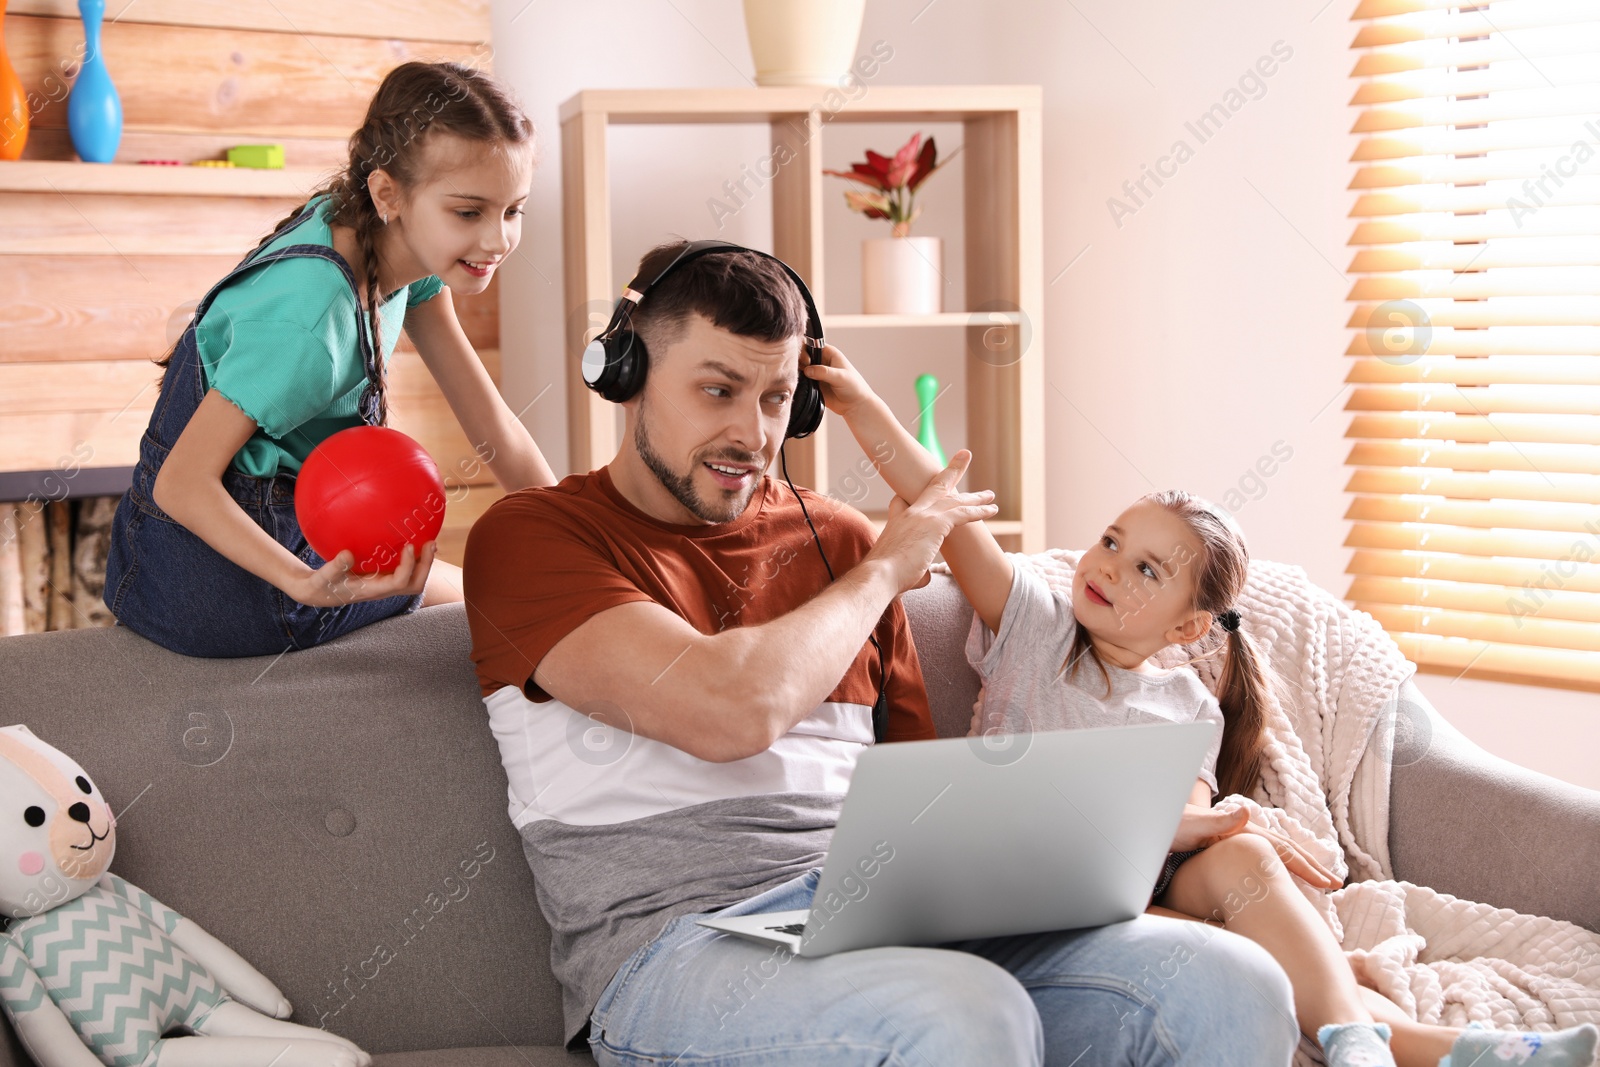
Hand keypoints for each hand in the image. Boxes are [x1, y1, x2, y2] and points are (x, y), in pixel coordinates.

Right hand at [287, 541, 435, 607]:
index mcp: (372, 590)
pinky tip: (412, 539)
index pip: (399, 582)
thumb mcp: (322, 577)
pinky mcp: (382, 577)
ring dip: (423, 562)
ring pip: (412, 579)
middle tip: (431, 543)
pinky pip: (403, 569)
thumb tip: (347, 554)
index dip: (408, 566)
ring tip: (429, 541)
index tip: (408, 545)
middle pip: (414, 585)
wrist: (317, 592)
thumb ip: (334, 568)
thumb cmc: (320, 585)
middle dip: (426, 566)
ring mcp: (384, 584)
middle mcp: (383, 589)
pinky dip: (412, 558)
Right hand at [801, 343, 877, 420]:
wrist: (855, 405)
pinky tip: (802, 386)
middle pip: (803, 355)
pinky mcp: (813, 384)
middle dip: (800, 361)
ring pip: (801, 368)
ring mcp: (816, 373)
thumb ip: (824, 372)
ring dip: (799, 372)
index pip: (812, 344)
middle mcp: (821, 361)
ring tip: (804, 379)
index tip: (807, 361)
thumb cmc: (854, 387)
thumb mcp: (840, 377)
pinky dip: (799, 382)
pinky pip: (802, 380)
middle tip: (805, 370)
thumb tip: (807, 370)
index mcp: (829, 353)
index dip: (806, 350)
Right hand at [865, 450, 996, 593]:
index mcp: (896, 522)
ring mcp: (922, 515)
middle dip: (951, 471)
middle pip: (933, 486)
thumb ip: (914, 569)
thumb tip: (921, 576)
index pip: (902, 502)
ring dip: (975, 497)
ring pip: (954, 499)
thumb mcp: (898, 569)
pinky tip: (992, 510)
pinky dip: (979, 512)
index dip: (911, 498)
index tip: (913, 494)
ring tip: (990, 494)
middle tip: (964, 456)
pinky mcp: (936, 524)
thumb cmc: (885, 578)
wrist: (879, 576)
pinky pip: (963, 514)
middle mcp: (908, 513)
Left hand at [1170, 803, 1342, 890]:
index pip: (1283, 850)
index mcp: (1242, 830)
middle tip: (1335, 885)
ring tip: (1318, 878)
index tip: (1328, 884)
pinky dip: (1281, 864)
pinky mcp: (1230, 843)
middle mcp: (1244, 831)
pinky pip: (1264, 855)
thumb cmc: (1170, 825)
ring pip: (1277, 851)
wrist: (1155, 816)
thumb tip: (1245, 812)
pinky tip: (1283, 874)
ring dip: (1300, 864)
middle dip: (1311, 867)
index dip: (1307, 867)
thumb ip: (1219, 820)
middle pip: (1286, 849)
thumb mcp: (1193, 824)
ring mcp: (1238, 836)